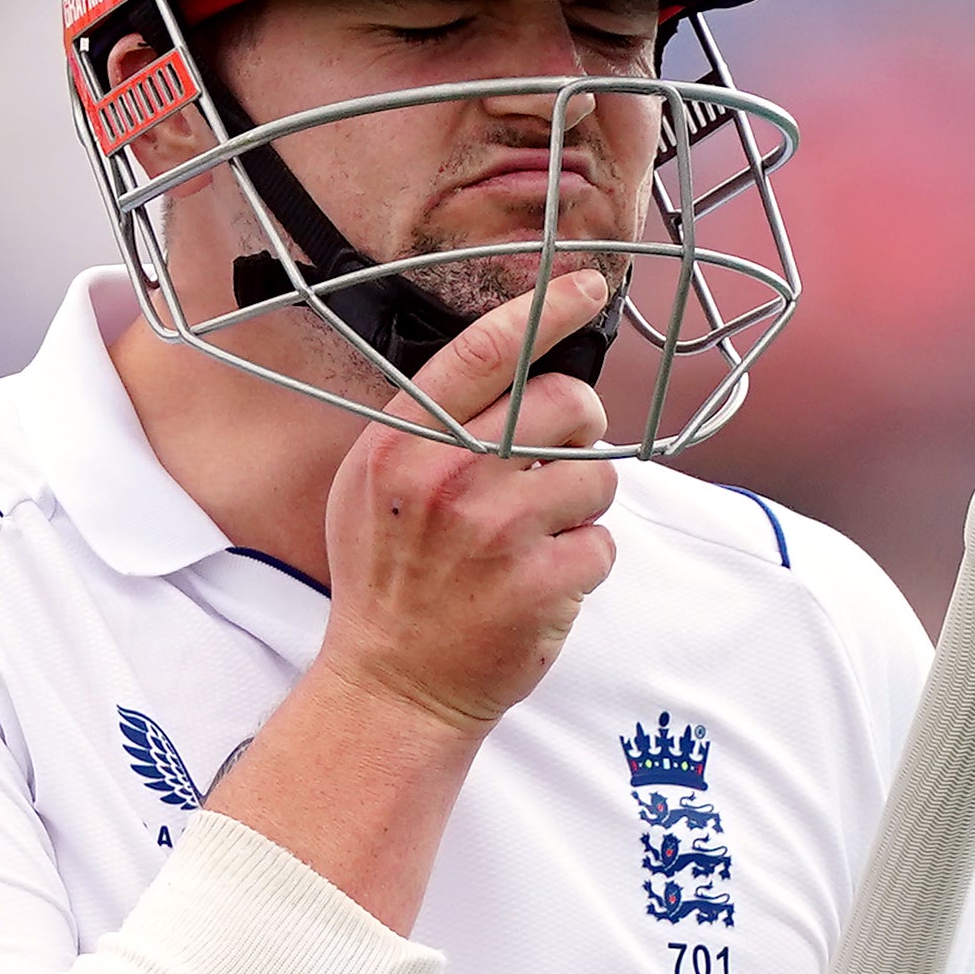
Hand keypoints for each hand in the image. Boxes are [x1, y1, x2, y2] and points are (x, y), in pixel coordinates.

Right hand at [314, 271, 620, 738]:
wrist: (392, 685)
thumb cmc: (388, 581)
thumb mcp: (372, 485)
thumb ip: (428, 425)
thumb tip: (510, 370)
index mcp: (403, 442)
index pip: (487, 349)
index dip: (548, 309)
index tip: (588, 288)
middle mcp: (450, 476)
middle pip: (566, 405)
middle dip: (581, 427)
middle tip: (562, 458)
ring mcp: (499, 530)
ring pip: (597, 478)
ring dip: (580, 508)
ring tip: (533, 541)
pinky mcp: (542, 583)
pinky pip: (602, 545)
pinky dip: (582, 565)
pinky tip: (538, 585)